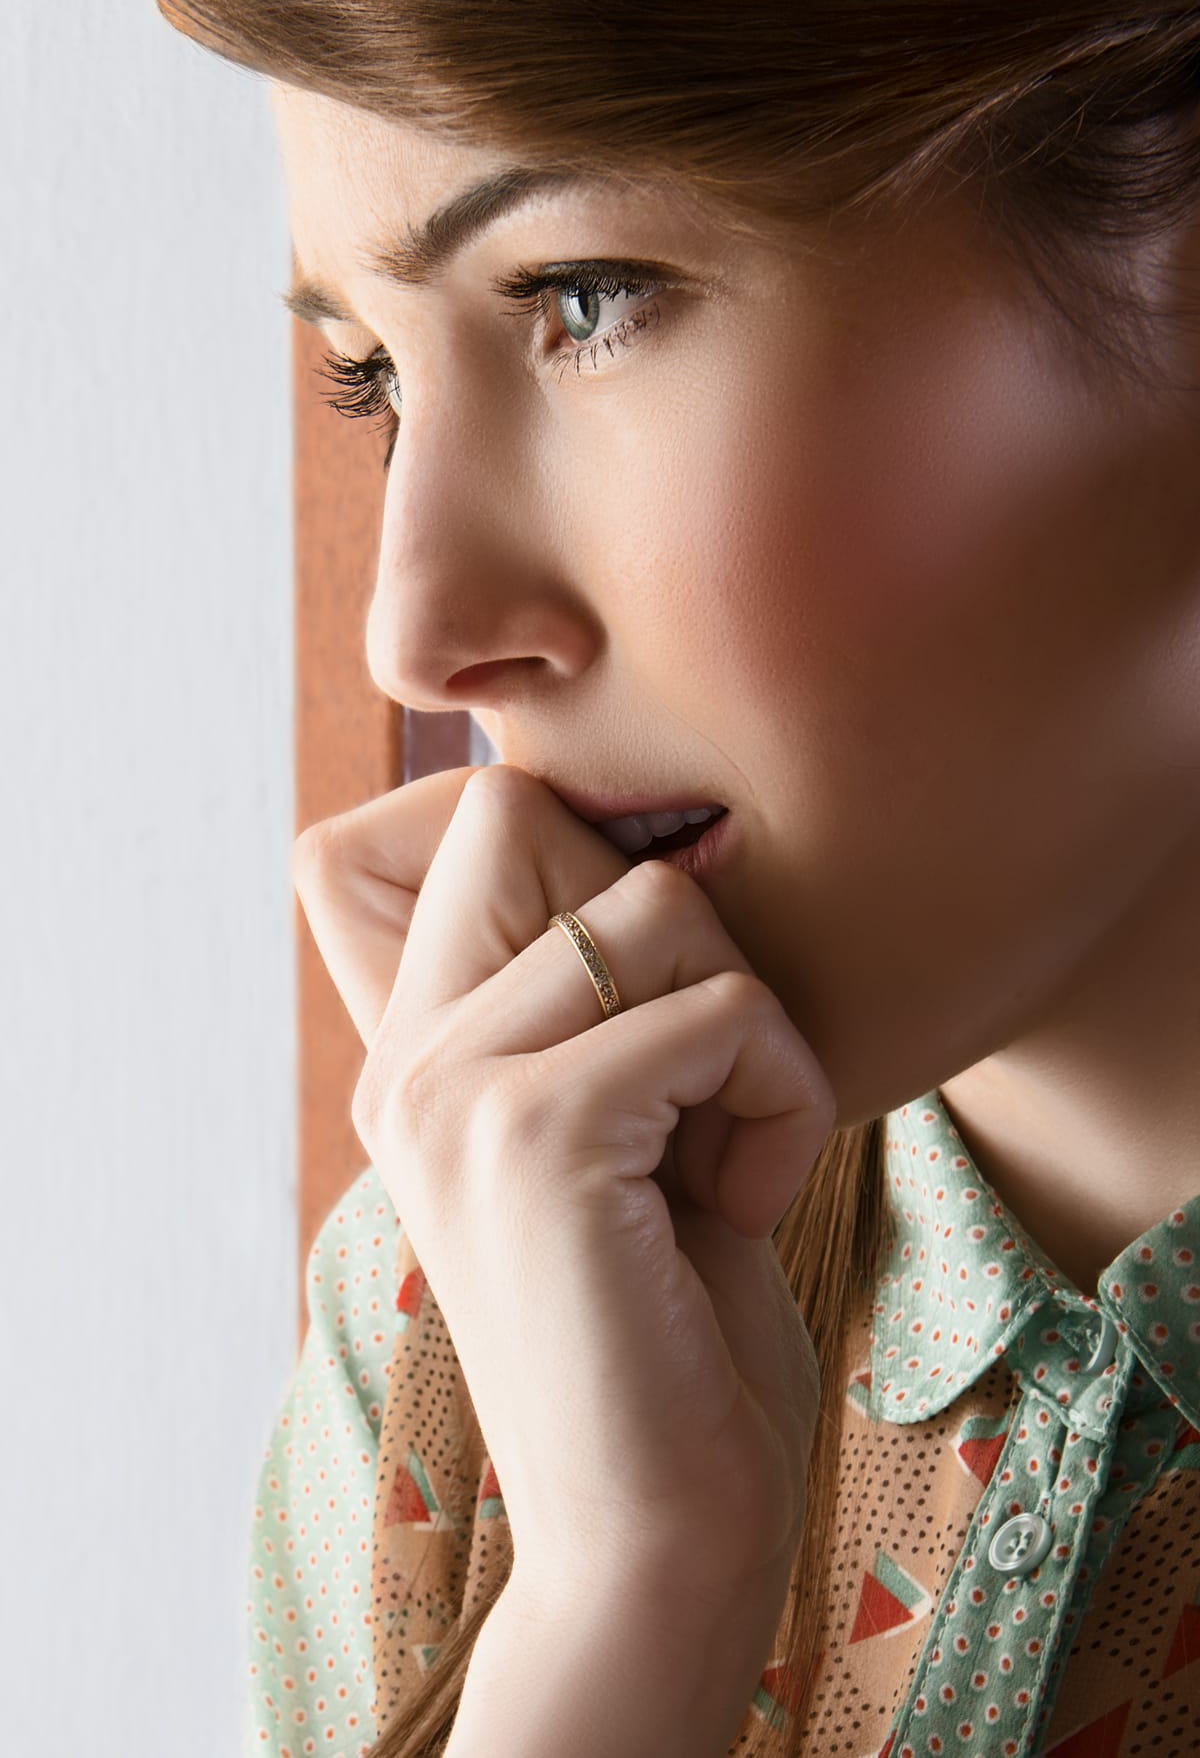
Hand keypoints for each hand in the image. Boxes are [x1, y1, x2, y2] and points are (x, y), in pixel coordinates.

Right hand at [292, 764, 836, 1608]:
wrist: (655, 1535)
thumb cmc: (672, 1333)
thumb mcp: (622, 1136)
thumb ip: (599, 1001)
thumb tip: (667, 853)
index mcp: (418, 1055)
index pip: (488, 819)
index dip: (609, 878)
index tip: (664, 1035)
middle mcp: (408, 1060)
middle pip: (562, 830)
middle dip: (686, 947)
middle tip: (697, 1100)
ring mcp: (453, 1090)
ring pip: (661, 906)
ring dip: (748, 1030)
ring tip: (720, 1159)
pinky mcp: (536, 1134)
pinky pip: (725, 1011)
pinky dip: (780, 1099)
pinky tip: (740, 1207)